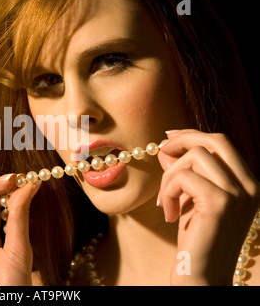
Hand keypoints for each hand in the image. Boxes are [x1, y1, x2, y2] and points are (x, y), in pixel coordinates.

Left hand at [157, 129, 259, 284]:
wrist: (201, 276)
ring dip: (169, 176)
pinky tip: (167, 213)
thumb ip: (186, 172)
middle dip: (182, 139)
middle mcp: (250, 186)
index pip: (222, 143)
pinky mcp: (220, 203)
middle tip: (160, 151)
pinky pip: (183, 177)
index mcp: (247, 183)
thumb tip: (168, 146)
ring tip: (165, 201)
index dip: (192, 134)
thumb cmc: (195, 239)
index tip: (168, 137)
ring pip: (195, 156)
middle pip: (215, 140)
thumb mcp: (191, 199)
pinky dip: (167, 191)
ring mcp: (239, 194)